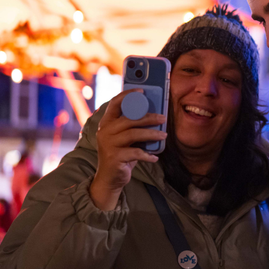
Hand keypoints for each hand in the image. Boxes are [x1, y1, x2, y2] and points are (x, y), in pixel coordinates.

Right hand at [89, 89, 165, 210]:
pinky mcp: (114, 157)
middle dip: (148, 117)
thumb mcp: (125, 138)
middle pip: (129, 119)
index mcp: (106, 123)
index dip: (128, 95)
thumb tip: (155, 115)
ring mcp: (108, 144)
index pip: (114, 103)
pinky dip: (148, 155)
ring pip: (134, 134)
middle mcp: (104, 131)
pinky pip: (136, 152)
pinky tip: (155, 157)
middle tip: (163, 118)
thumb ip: (133, 126)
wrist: (110, 178)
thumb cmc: (121, 154)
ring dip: (152, 134)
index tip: (142, 91)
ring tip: (164, 135)